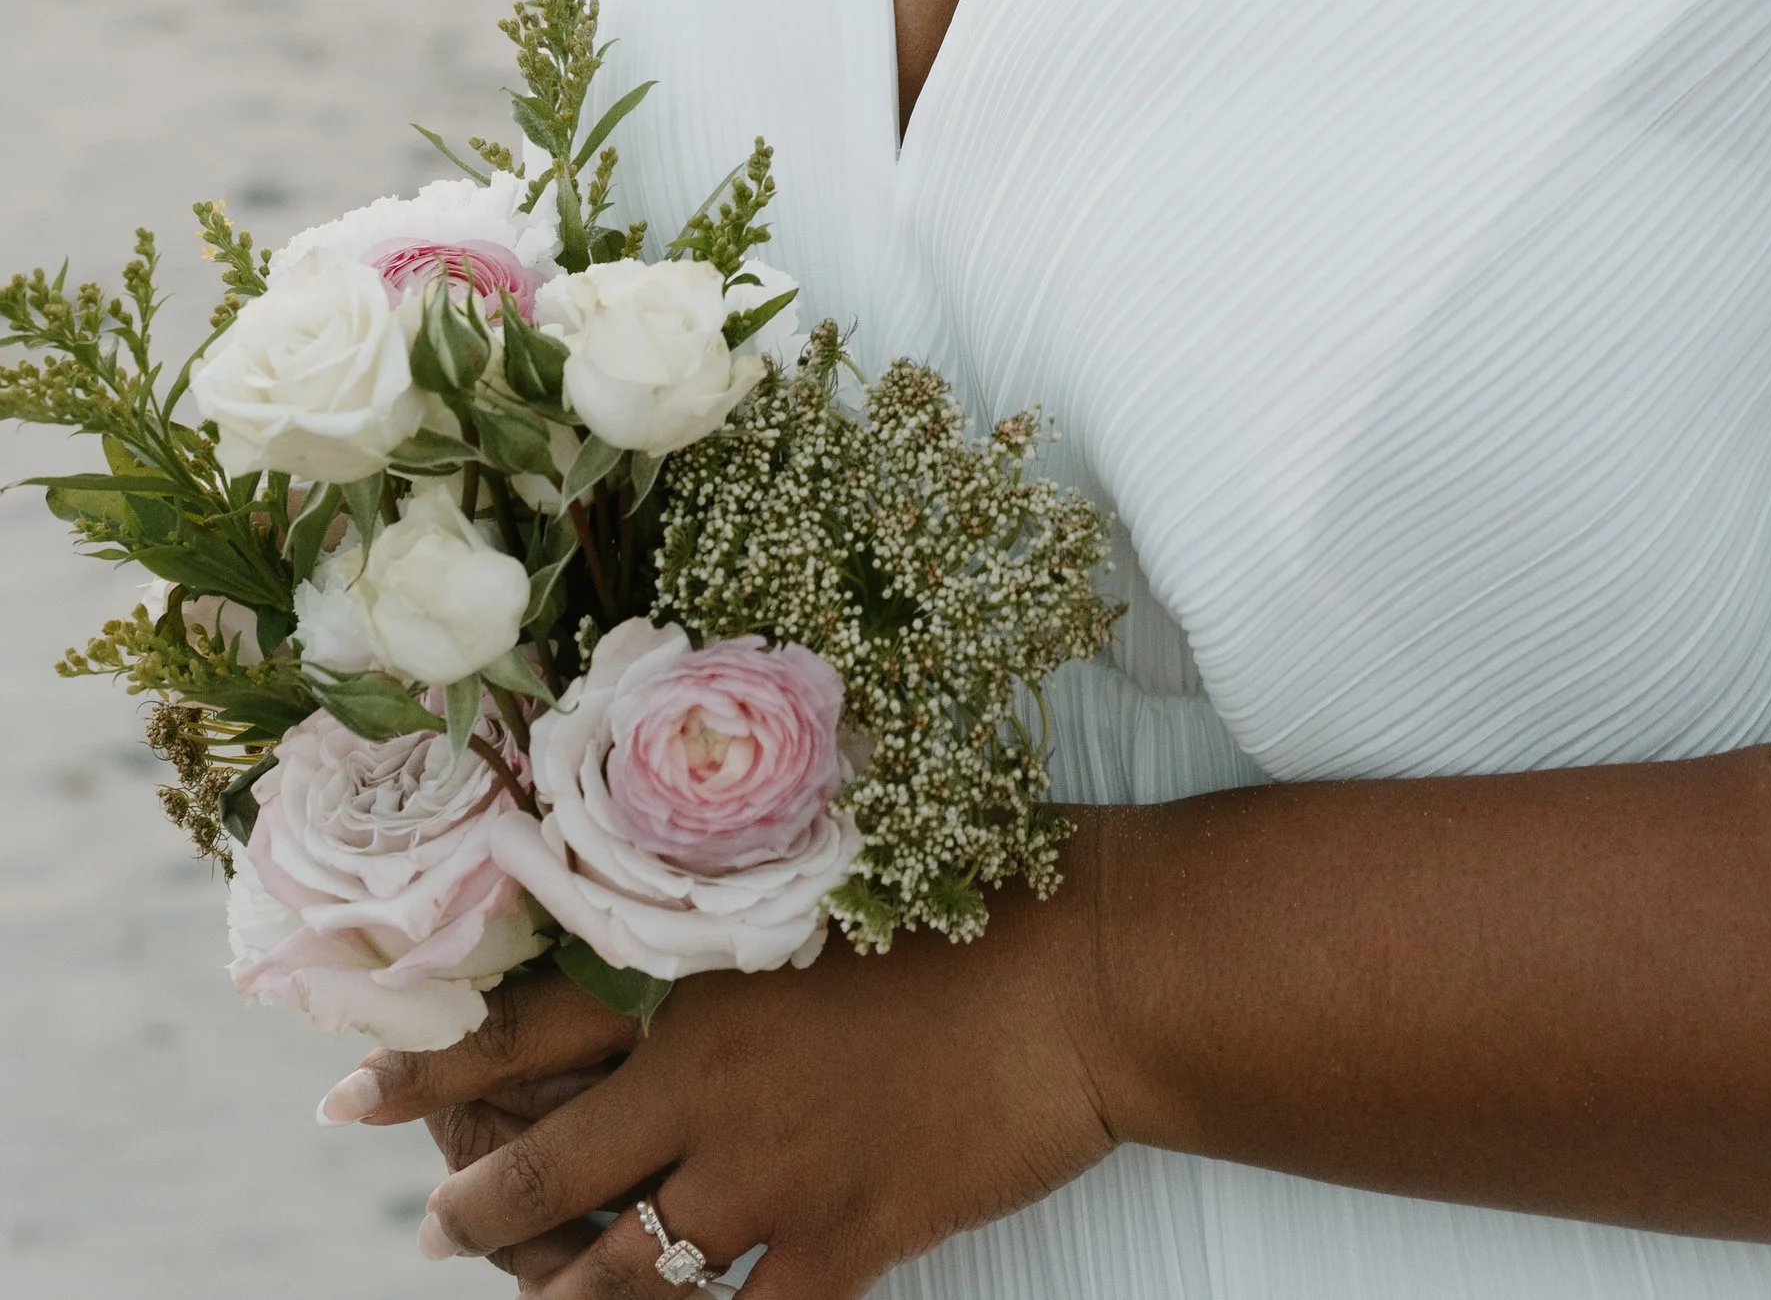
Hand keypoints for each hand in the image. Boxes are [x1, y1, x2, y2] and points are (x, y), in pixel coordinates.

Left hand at [341, 864, 1116, 1293]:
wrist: (1092, 968)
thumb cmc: (981, 878)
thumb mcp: (838, 849)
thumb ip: (743, 871)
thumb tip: (681, 844)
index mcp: (699, 975)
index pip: (522, 1033)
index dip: (427, 1075)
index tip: (350, 1101)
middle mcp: (710, 1089)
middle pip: (546, 1177)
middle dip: (475, 1217)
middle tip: (436, 1231)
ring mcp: (775, 1180)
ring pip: (626, 1280)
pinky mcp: (849, 1245)